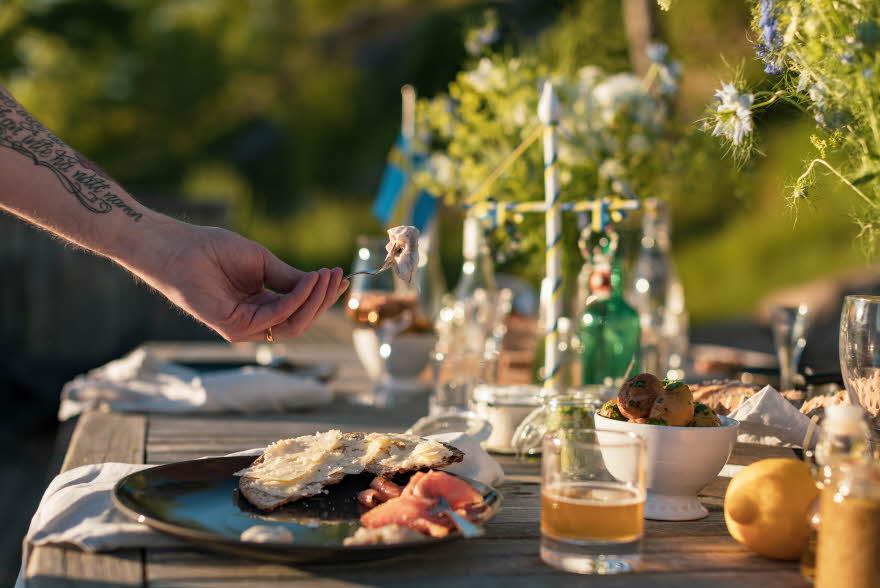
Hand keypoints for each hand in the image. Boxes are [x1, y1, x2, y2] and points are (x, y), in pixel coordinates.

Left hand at [132, 223, 347, 341]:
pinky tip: (308, 282)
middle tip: (338, 276)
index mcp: (261, 304)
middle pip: (300, 320)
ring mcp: (244, 327)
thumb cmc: (214, 249)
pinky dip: (295, 301)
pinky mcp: (233, 329)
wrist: (179, 248)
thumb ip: (288, 278)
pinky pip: (275, 318)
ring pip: (292, 325)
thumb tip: (319, 283)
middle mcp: (254, 319)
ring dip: (314, 301)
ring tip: (326, 276)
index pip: (299, 308)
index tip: (341, 277)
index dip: (322, 295)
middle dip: (323, 299)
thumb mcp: (262, 262)